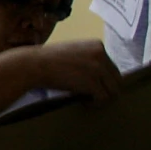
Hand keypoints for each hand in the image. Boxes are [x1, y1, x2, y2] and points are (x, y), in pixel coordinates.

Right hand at [0, 39, 121, 114]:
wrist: (34, 64)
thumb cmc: (48, 59)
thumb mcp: (72, 52)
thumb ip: (88, 59)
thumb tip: (100, 77)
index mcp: (97, 45)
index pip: (112, 67)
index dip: (104, 79)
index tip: (91, 85)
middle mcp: (102, 54)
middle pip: (116, 79)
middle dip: (106, 89)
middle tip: (91, 96)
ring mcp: (98, 69)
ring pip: (113, 91)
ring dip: (101, 98)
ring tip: (87, 100)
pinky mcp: (93, 83)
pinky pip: (103, 98)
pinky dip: (95, 104)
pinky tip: (83, 102)